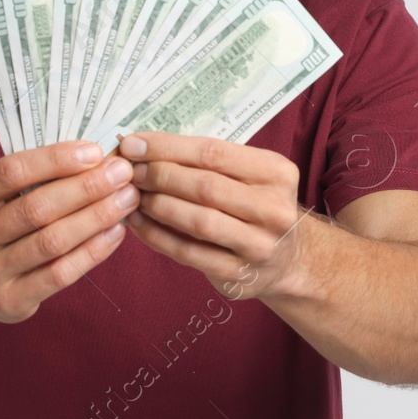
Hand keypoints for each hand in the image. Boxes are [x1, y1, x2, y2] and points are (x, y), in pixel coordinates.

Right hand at [0, 141, 136, 323]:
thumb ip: (24, 180)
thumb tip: (91, 157)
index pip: (10, 172)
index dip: (55, 159)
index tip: (95, 152)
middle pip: (36, 208)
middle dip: (86, 187)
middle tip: (122, 173)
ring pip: (52, 241)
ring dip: (96, 217)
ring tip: (126, 199)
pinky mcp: (8, 302)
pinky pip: (60, 274)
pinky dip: (92, 251)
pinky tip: (115, 233)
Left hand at [119, 131, 309, 300]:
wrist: (287, 259)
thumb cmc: (254, 205)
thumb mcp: (248, 175)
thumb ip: (206, 162)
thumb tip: (143, 147)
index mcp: (277, 173)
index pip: (214, 153)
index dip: (168, 147)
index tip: (134, 144)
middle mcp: (274, 209)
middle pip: (206, 186)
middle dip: (160, 175)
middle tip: (130, 171)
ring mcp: (259, 246)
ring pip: (198, 221)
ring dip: (157, 206)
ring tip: (133, 196)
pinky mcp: (239, 274)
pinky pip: (189, 253)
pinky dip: (158, 236)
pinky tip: (139, 224)